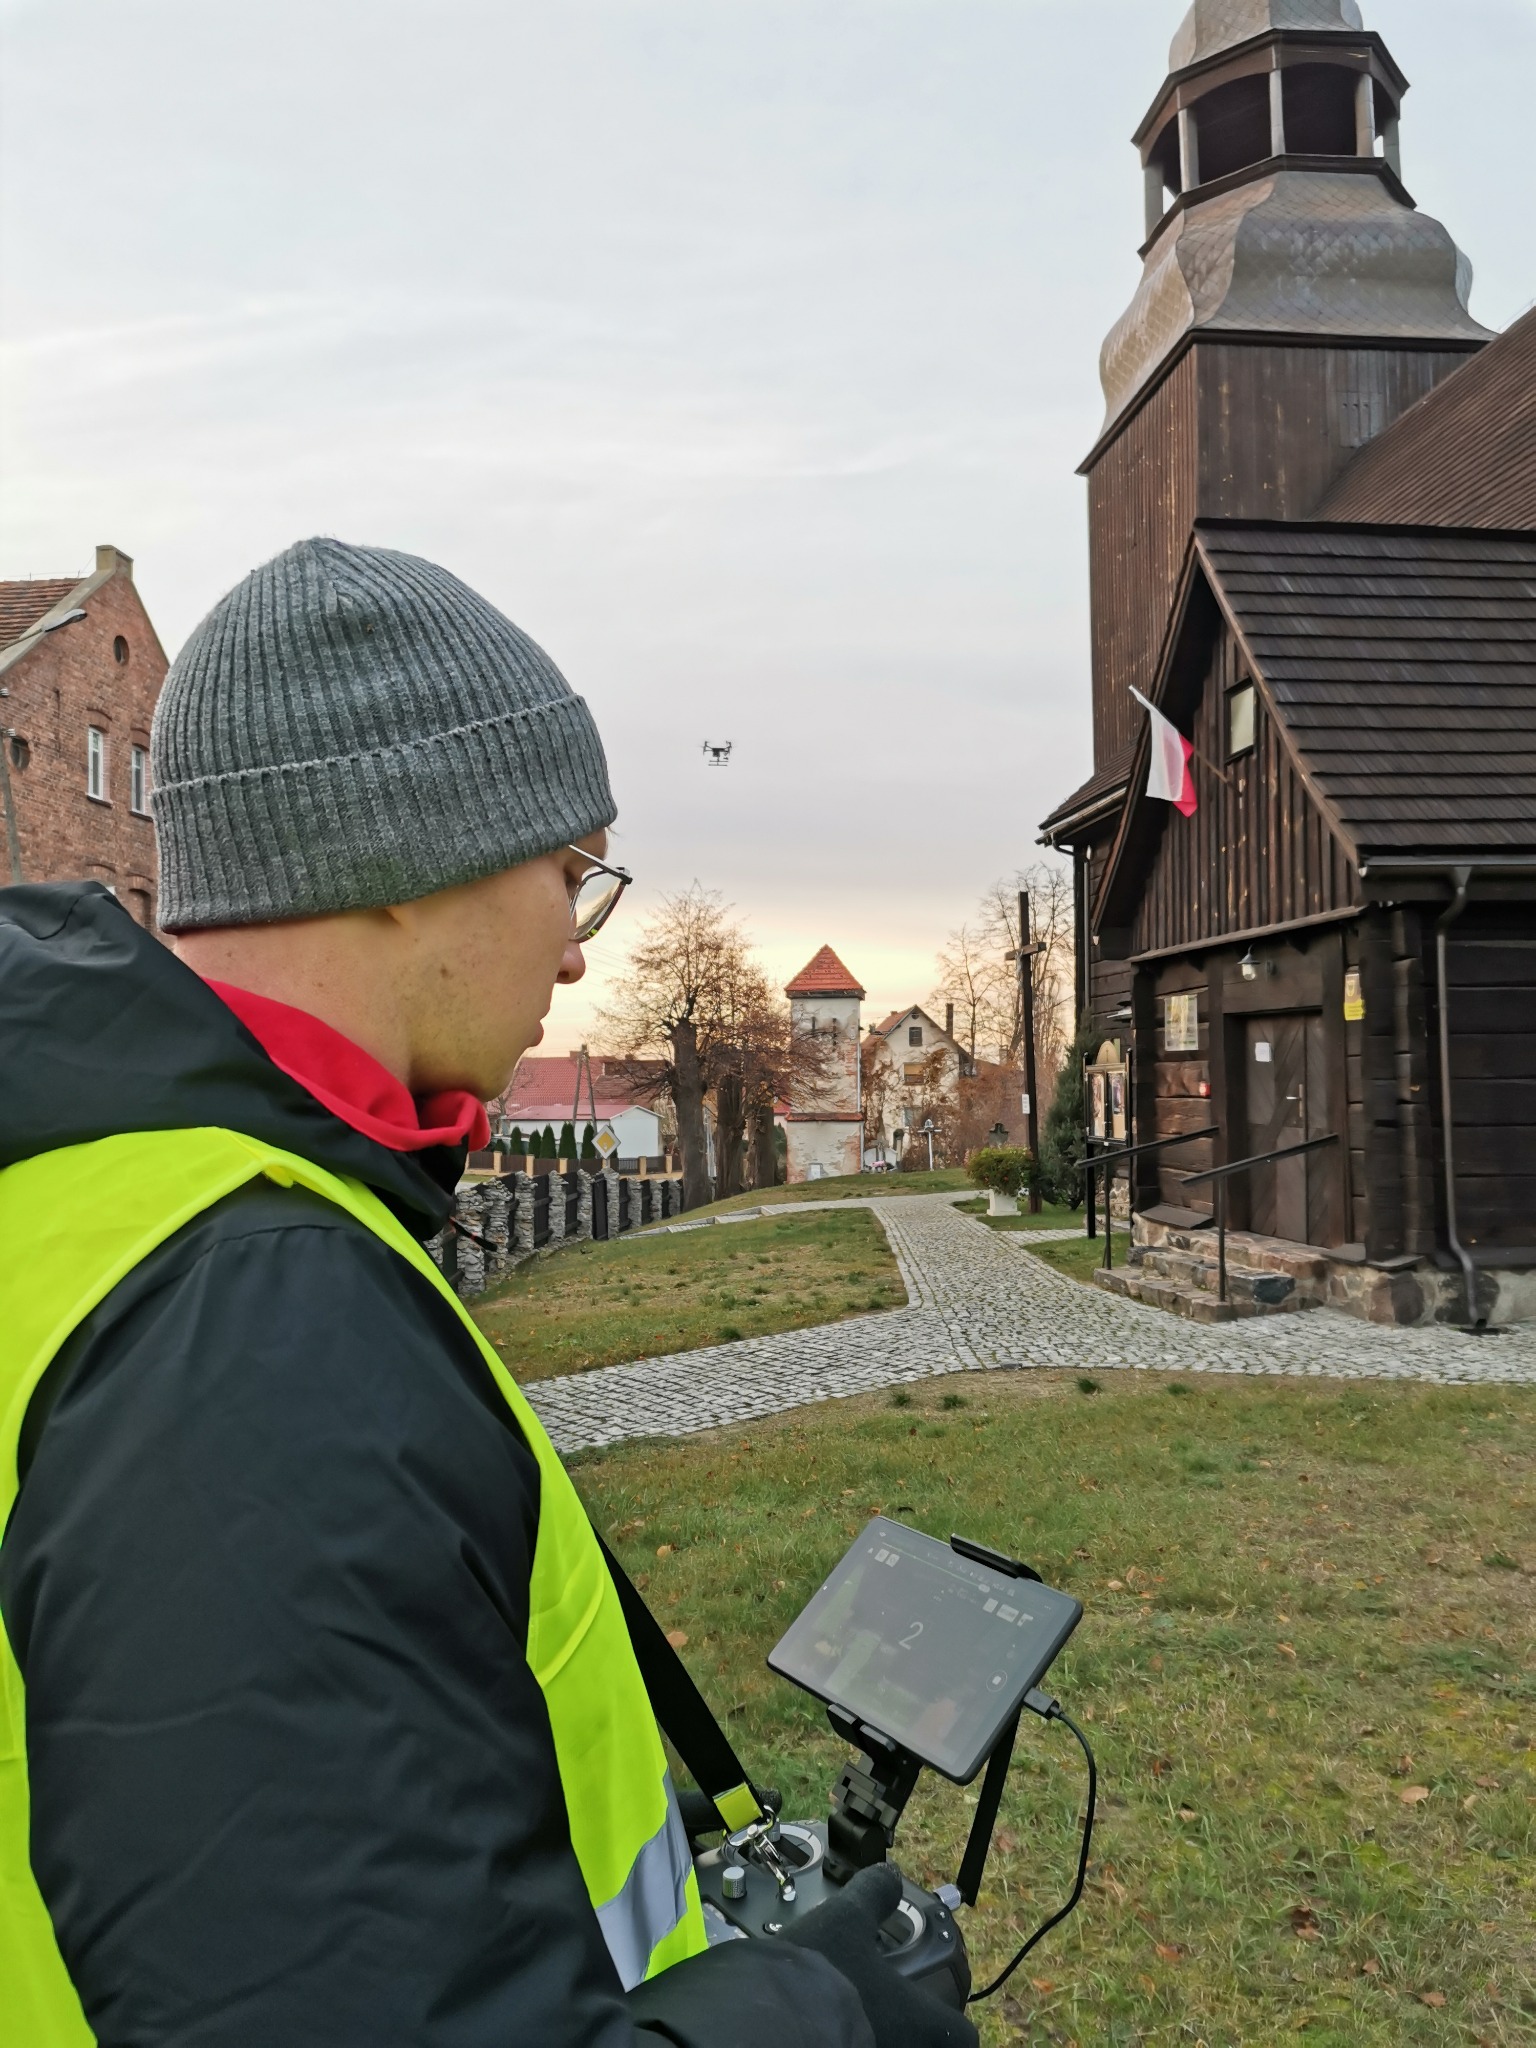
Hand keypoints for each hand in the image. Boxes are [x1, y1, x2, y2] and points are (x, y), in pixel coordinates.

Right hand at [783, 1864, 978, 2047]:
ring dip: (882, 2031)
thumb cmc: (816, 1977)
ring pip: (892, 2047)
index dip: (951, 2016)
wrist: (763, 2022)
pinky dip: (850, 2041)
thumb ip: (873, 1895)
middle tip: (892, 1999)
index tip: (936, 2000)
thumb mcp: (845, 1919)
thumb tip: (888, 1877)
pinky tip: (827, 2025)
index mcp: (921, 2024)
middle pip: (927, 2046)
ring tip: (857, 2008)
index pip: (962, 2036)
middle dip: (913, 2026)